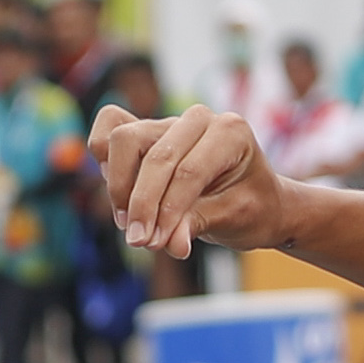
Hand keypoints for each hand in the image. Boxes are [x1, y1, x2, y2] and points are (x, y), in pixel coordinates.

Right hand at [93, 104, 286, 260]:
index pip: (188, 170)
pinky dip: (106, 160)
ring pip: (124, 139)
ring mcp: (170, 121)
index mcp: (231, 132)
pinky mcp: (146, 131)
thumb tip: (169, 243)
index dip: (168, 210)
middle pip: (152, 154)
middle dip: (142, 203)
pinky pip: (110, 127)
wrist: (256, 202)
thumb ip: (198, 225)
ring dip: (120, 186)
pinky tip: (121, 196)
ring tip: (130, 225)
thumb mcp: (234, 220)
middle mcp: (199, 119)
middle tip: (140, 241)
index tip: (157, 244)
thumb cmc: (252, 209)